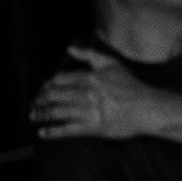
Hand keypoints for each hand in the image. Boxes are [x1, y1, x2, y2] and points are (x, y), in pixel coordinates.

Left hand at [30, 46, 163, 141]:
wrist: (148, 108)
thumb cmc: (131, 86)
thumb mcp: (112, 64)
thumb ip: (89, 55)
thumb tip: (69, 48)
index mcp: (89, 78)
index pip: (59, 80)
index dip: (47, 85)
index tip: (43, 90)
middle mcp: (86, 94)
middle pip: (54, 96)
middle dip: (40, 100)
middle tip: (33, 104)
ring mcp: (89, 111)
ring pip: (57, 112)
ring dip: (41, 114)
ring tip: (33, 116)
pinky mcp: (93, 127)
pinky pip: (68, 130)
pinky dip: (53, 132)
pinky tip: (43, 133)